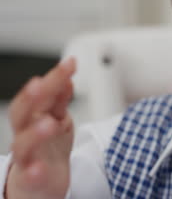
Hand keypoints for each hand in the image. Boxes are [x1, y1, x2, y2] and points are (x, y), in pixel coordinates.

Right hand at [5, 58, 76, 198]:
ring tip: (50, 123)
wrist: (42, 185)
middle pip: (22, 113)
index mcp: (34, 117)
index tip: (71, 63)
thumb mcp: (57, 121)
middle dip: (31, 97)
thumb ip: (59, 101)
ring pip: (23, 143)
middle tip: (40, 83)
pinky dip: (34, 171)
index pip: (40, 94)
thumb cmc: (48, 149)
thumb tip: (67, 78)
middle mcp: (26, 134)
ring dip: (35, 132)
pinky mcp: (31, 178)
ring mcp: (27, 157)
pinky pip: (29, 175)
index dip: (53, 77)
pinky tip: (40, 168)